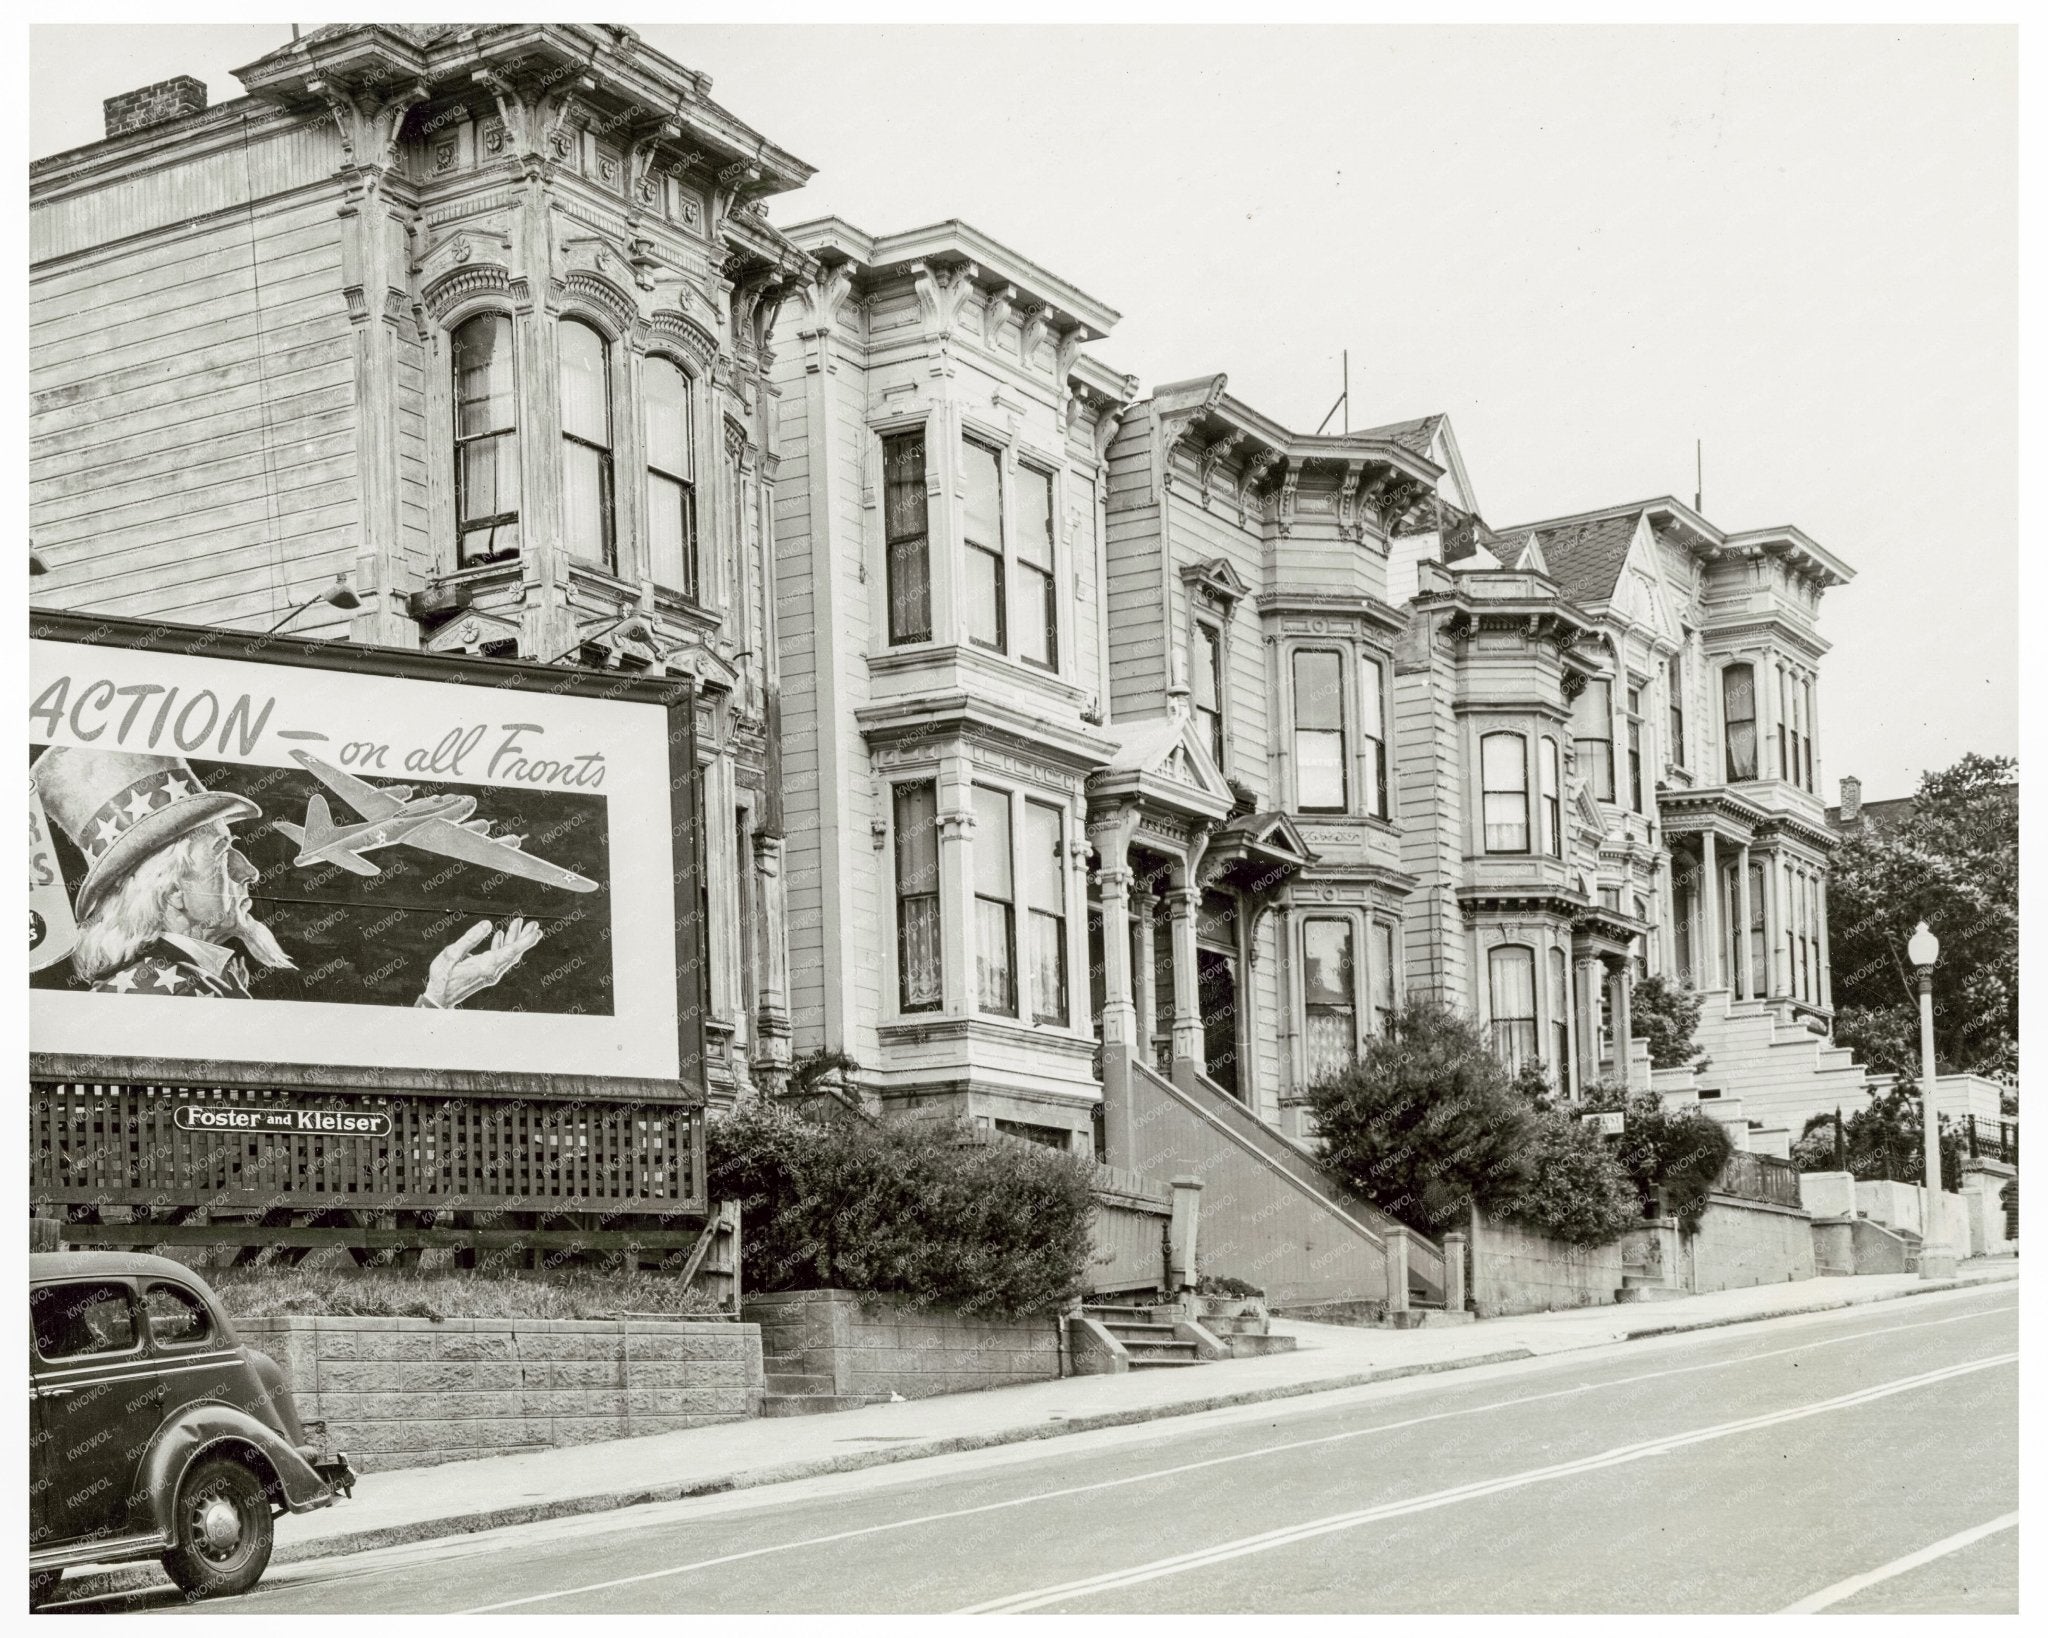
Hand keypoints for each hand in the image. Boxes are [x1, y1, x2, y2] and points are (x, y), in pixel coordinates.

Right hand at [422, 917, 542, 1009]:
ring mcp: (491, 974)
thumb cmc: (442, 977)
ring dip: (514, 939)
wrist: (439, 998)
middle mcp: (492, 971)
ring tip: (518, 923)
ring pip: (508, 955)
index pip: (510, 952)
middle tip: (535, 924)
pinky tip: (500, 935)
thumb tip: (488, 924)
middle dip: (524, 937)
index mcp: (485, 966)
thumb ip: (470, 939)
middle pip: (514, 953)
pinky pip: (499, 958)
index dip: (524, 941)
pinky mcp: (486, 974)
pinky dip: (502, 945)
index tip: (536, 932)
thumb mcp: (451, 954)